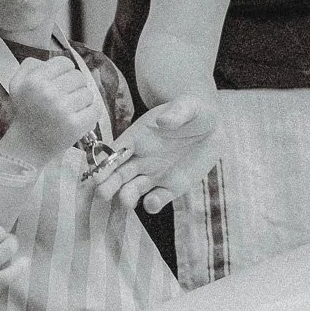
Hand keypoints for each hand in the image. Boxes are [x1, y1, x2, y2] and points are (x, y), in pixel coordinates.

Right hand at [3, 57, 98, 166]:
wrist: (29, 145)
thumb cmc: (26, 111)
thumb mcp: (18, 84)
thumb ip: (30, 65)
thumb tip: (48, 60)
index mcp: (34, 81)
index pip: (65, 63)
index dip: (65, 72)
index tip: (59, 83)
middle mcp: (48, 93)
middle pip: (79, 76)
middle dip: (74, 86)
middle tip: (64, 99)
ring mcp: (63, 110)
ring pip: (88, 93)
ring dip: (82, 101)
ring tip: (69, 110)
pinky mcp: (75, 125)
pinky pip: (95, 109)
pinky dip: (90, 113)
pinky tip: (78, 117)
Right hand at [91, 97, 222, 214]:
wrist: (213, 127)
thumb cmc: (193, 111)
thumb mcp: (188, 106)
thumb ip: (176, 113)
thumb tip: (163, 121)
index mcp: (137, 138)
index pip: (114, 152)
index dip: (104, 163)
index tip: (96, 175)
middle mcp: (140, 159)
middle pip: (117, 175)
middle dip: (108, 185)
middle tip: (103, 194)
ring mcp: (154, 175)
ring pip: (132, 190)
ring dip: (127, 197)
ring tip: (127, 201)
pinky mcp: (170, 188)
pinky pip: (156, 199)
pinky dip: (152, 204)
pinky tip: (153, 202)